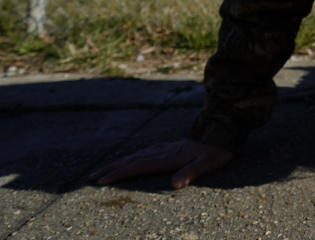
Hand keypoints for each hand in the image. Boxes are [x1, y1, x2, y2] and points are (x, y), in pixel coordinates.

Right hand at [88, 138, 233, 189]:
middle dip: (111, 168)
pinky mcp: (170, 146)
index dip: (118, 174)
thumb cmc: (216, 150)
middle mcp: (162, 151)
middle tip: (91, 176)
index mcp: (167, 157)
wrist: (224, 130)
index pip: (137, 167)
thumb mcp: (207, 163)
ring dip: (118, 162)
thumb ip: (191, 172)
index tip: (100, 181)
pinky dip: (132, 157)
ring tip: (103, 169)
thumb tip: (176, 184)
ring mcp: (165, 147)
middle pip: (131, 160)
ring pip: (136, 155)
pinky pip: (144, 152)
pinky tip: (131, 158)